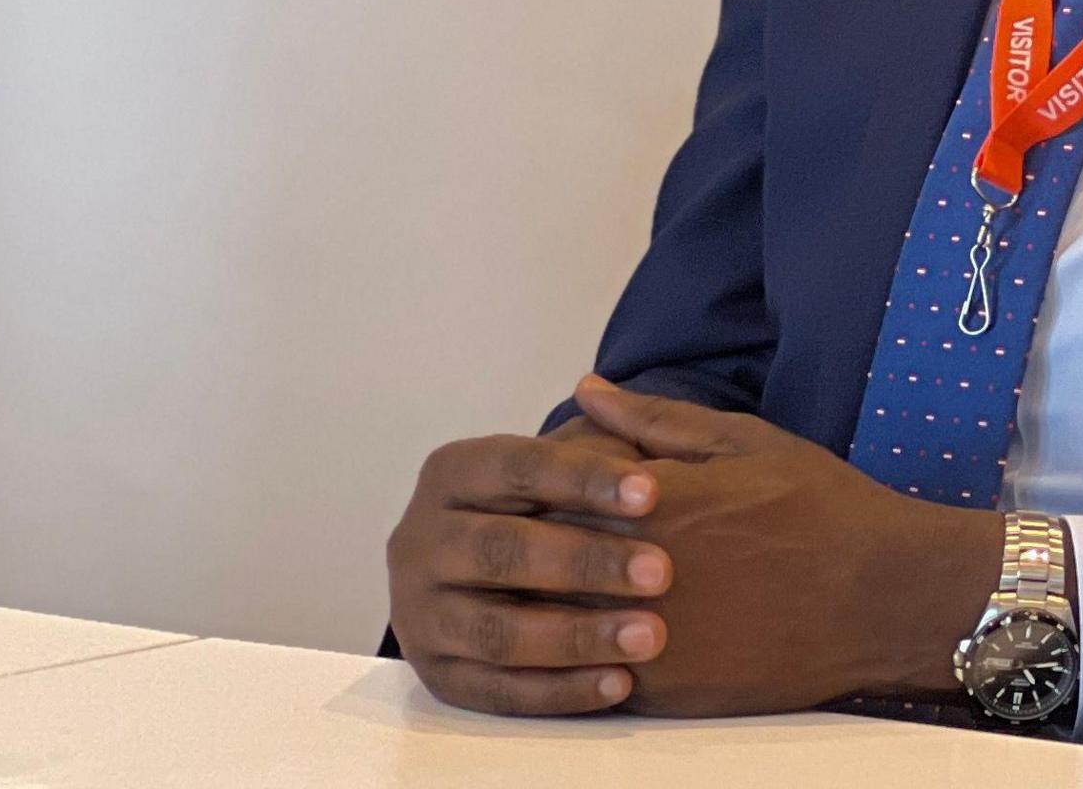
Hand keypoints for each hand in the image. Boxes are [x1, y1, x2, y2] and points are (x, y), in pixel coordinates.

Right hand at [386, 417, 670, 714]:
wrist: (509, 574)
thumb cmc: (564, 502)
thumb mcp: (585, 457)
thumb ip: (604, 430)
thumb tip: (599, 389)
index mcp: (454, 474)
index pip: (517, 468)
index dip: (584, 479)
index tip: (655, 492)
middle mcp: (420, 540)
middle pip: (500, 551)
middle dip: (585, 562)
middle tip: (662, 572)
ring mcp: (421, 613)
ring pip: (496, 631)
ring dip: (576, 637)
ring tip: (651, 636)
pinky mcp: (438, 674)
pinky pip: (496, 692)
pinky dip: (559, 691)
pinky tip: (619, 684)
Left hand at [562, 375, 1000, 715]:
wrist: (885, 595)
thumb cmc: (824, 508)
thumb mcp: (746, 443)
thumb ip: (656, 418)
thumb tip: (587, 388)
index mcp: (649, 502)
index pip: (543, 496)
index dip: (532, 495)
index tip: (537, 496)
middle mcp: (635, 570)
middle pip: (536, 565)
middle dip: (529, 554)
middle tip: (537, 549)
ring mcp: (646, 636)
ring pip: (552, 628)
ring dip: (545, 612)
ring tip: (560, 598)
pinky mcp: (666, 689)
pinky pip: (590, 679)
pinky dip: (582, 661)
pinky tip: (601, 642)